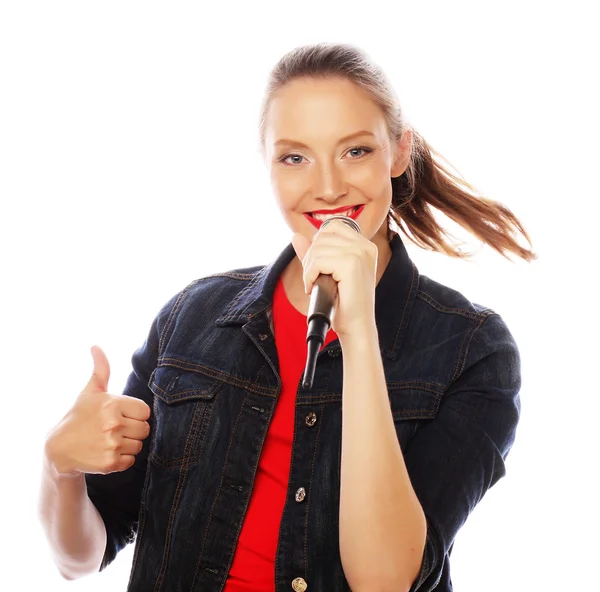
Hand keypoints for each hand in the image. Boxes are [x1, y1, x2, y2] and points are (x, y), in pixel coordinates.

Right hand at [44, 345, 150, 476]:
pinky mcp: (110, 463)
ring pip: (139, 445)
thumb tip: (95, 346)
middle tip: (115, 429)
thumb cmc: (79, 416)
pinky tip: (107, 452)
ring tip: (110, 440)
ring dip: (128, 444)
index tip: (122, 415)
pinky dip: (122, 459)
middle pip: (144, 429)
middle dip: (133, 429)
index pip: (145, 411)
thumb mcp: (90, 391)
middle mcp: (113, 424)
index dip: (135, 414)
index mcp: (112, 404)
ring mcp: (111, 444)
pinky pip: (131, 461)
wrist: (59, 448)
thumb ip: (100, 369)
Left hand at [291, 220, 378, 338]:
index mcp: (365, 245)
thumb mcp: (328, 273)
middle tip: (315, 279)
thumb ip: (314, 253)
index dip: (318, 245)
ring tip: (315, 285)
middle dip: (311, 258)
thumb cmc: (344, 303)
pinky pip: (317, 261)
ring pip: (317, 248)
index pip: (332, 227)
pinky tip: (314, 288)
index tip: (320, 267)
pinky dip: (309, 275)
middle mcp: (365, 246)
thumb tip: (296, 236)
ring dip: (309, 269)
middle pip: (322, 236)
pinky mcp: (351, 264)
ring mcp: (360, 254)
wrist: (355, 327)